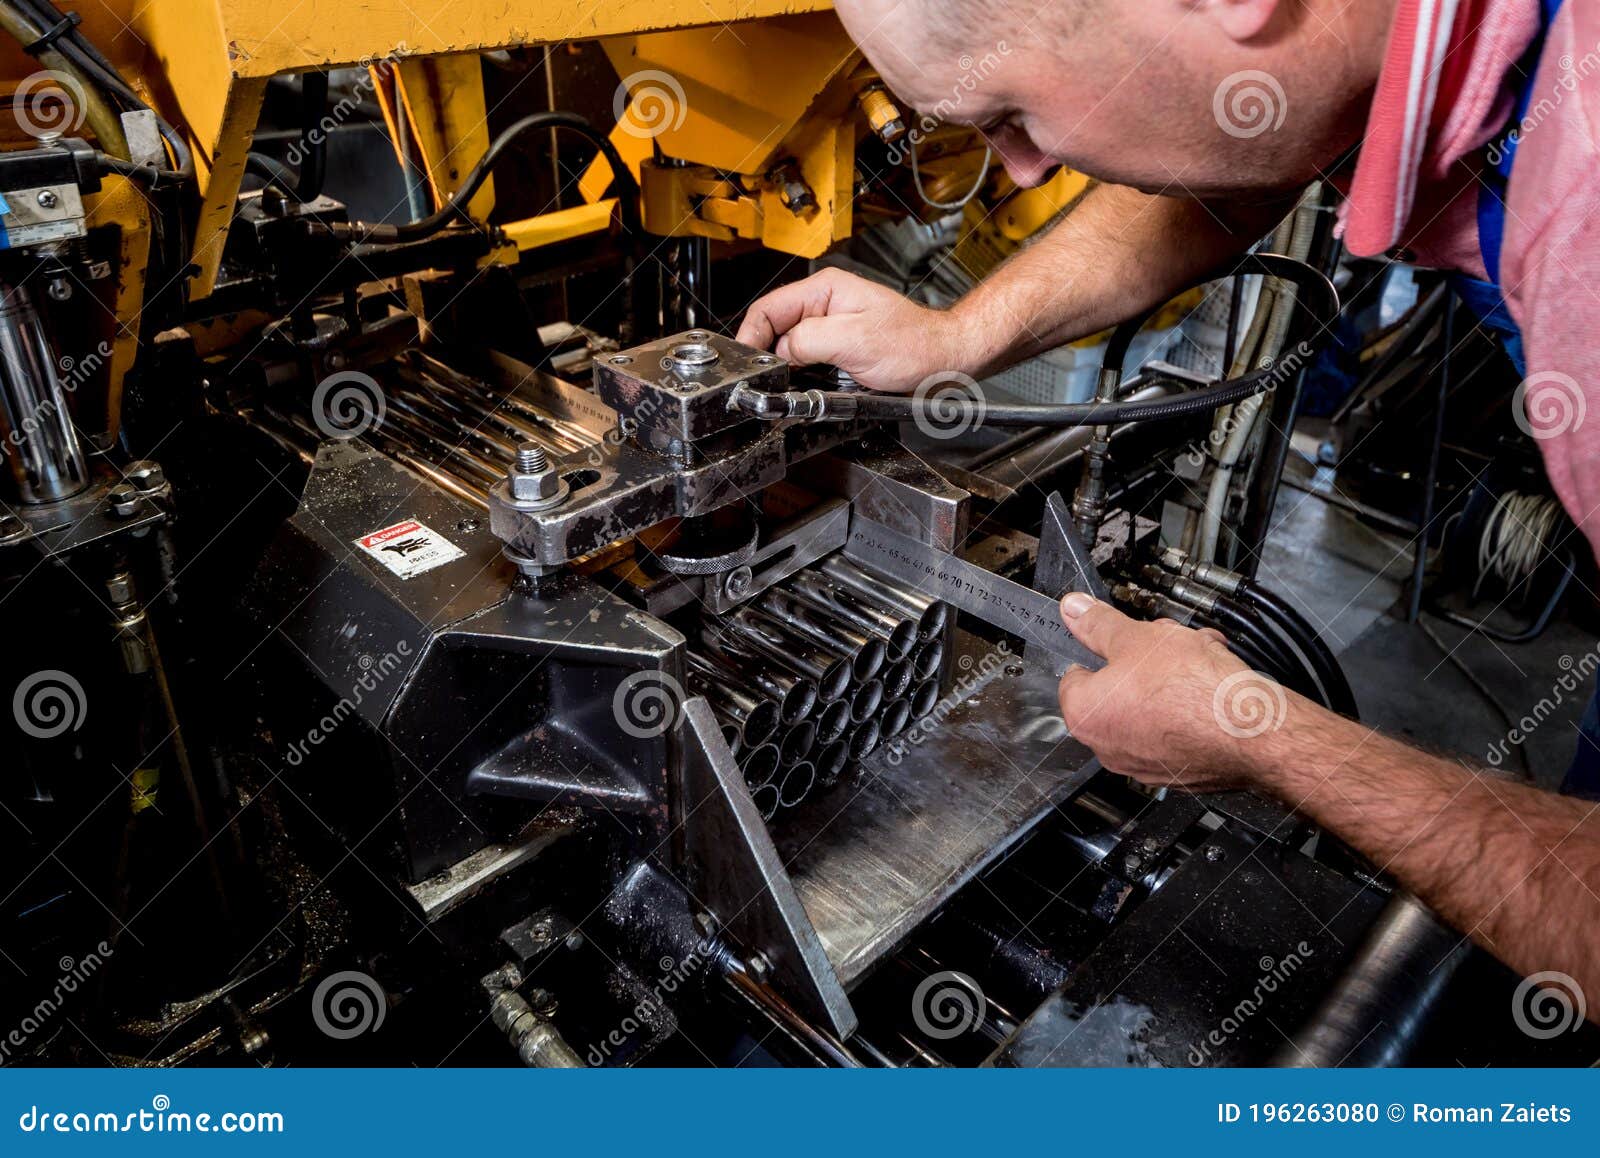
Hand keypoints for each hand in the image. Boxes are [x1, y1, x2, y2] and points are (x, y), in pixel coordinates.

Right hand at [734, 268, 973, 391]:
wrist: (943, 360)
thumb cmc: (913, 345)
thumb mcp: (855, 341)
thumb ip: (809, 341)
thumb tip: (779, 352)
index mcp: (825, 289)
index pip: (768, 309)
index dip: (750, 337)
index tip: (744, 364)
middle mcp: (823, 304)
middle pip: (774, 329)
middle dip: (766, 355)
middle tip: (765, 382)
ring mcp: (829, 326)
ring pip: (788, 348)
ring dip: (786, 368)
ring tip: (788, 385)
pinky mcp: (836, 347)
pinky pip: (806, 361)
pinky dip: (801, 375)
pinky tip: (807, 385)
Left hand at [1056, 593, 1296, 792]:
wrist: (1252, 730)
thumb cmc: (1193, 690)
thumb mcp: (1137, 638)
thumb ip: (1099, 625)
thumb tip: (1074, 610)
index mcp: (1086, 716)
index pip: (1075, 675)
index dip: (1100, 651)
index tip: (1118, 640)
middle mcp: (1108, 748)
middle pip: (1118, 689)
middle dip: (1144, 660)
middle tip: (1167, 644)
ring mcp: (1145, 763)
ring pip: (1150, 706)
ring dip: (1172, 677)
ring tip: (1198, 658)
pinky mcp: (1179, 771)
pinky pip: (1176, 729)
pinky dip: (1190, 706)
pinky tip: (1211, 685)